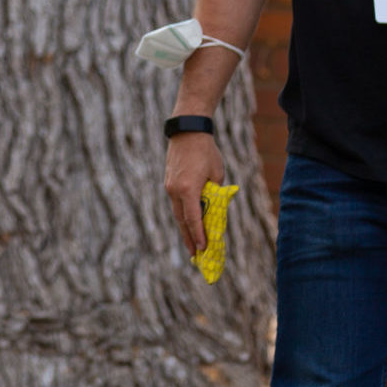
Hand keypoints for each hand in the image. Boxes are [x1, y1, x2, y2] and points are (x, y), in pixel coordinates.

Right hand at [165, 131, 224, 258]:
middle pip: (182, 221)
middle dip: (189, 239)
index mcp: (188, 189)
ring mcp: (170, 188)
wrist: (187, 132)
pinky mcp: (169, 183)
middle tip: (195, 255)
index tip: (203, 249)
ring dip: (184, 229)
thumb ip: (215, 193)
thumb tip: (214, 208)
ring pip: (177, 214)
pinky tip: (188, 223)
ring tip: (191, 244)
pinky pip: (176, 204)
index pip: (193, 219)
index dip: (199, 235)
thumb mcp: (217, 174)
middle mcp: (175, 191)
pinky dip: (182, 216)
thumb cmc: (207, 152)